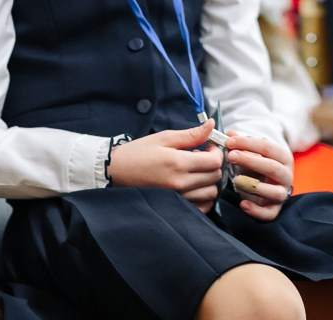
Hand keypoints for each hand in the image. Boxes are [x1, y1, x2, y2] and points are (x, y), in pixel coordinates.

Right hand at [106, 120, 222, 211]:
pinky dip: (203, 197)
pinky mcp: (176, 207)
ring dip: (209, 181)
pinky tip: (194, 186)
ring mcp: (178, 197)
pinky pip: (202, 206)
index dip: (216, 152)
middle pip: (215, 177)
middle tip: (200, 157)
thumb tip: (211, 125)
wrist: (116, 172)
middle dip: (212, 164)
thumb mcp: (163, 138)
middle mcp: (180, 183)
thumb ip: (190, 134)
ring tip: (195, 171)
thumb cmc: (138, 153)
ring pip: (211, 193)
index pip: (214, 162)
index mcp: (177, 163)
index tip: (208, 147)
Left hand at [224, 131, 293, 220]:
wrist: (264, 183)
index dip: (247, 143)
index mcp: (282, 157)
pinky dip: (257, 210)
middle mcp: (286, 175)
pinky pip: (269, 213)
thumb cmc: (256, 164)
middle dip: (250, 161)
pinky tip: (243, 204)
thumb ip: (240, 143)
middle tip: (230, 156)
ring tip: (236, 180)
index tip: (228, 141)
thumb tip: (229, 133)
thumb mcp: (249, 152)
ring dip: (255, 186)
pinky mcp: (274, 209)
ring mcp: (282, 193)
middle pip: (272, 168)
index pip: (268, 147)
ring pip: (275, 192)